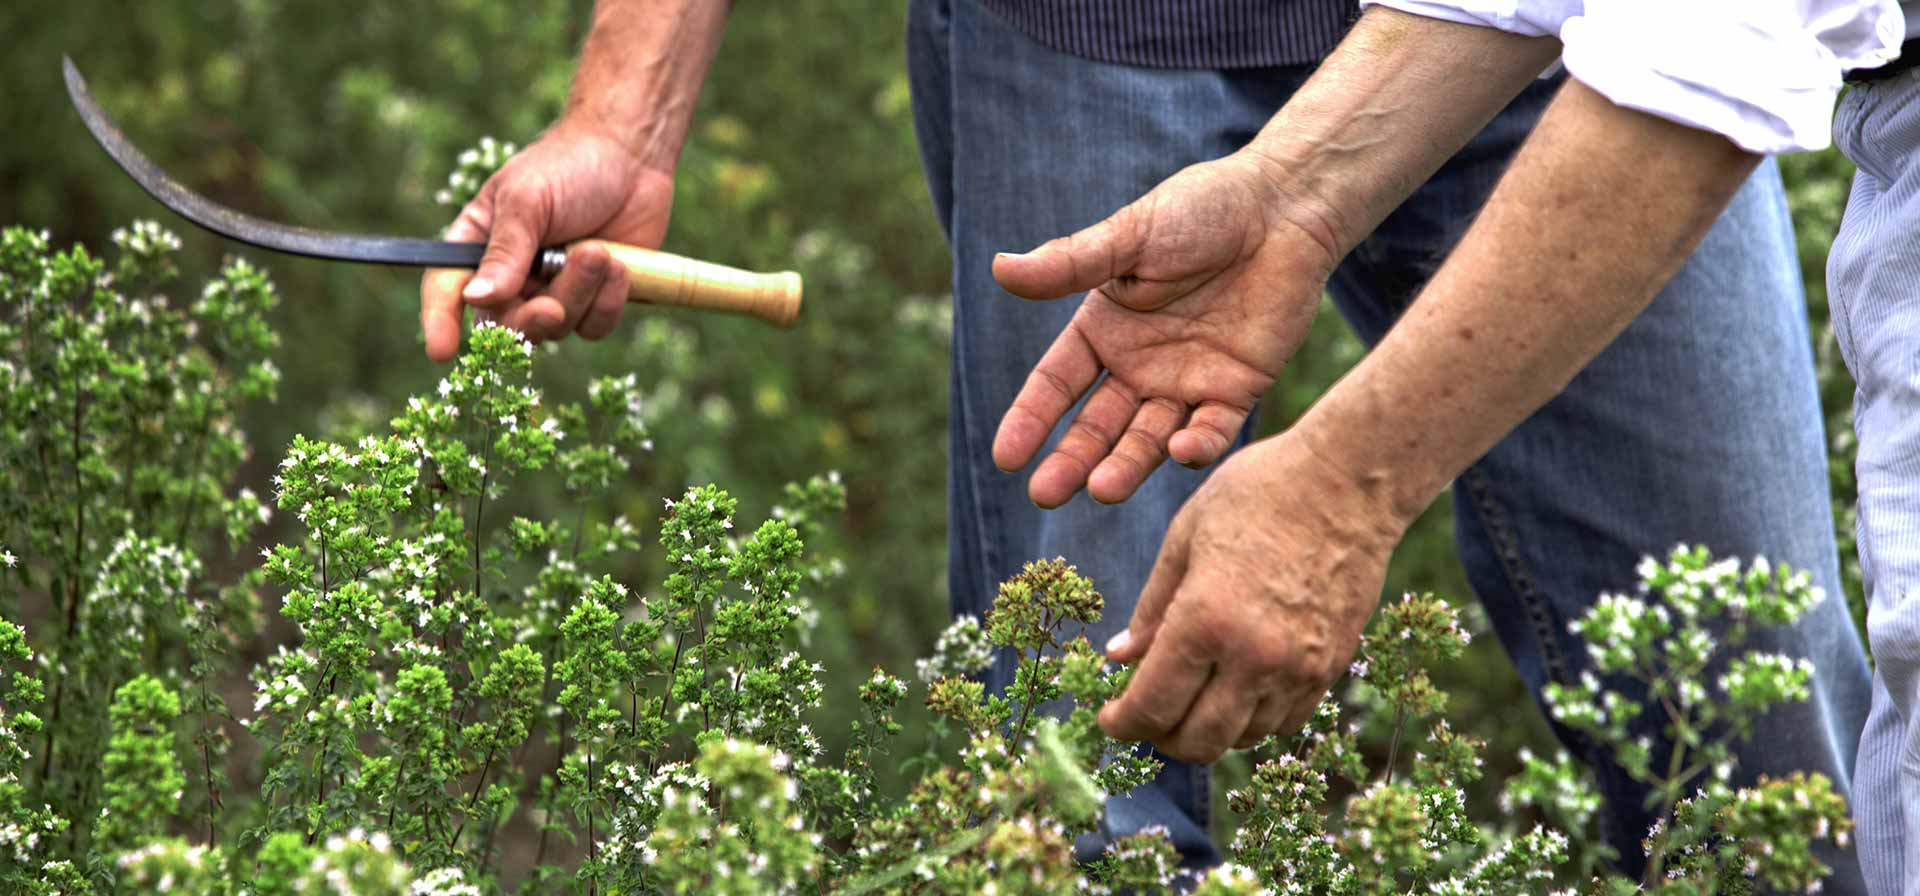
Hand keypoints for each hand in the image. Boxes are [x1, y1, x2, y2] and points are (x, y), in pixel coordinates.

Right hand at [420, 120, 674, 360]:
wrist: (632, 157)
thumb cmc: (568, 166)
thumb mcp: (527, 201)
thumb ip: (505, 252)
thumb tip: (477, 300)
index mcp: (478, 245)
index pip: (447, 289)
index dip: (440, 321)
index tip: (442, 351)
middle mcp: (512, 275)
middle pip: (506, 324)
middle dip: (531, 318)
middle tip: (551, 306)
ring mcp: (555, 289)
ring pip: (556, 327)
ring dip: (579, 293)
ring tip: (598, 252)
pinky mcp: (596, 299)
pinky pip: (594, 327)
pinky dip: (609, 301)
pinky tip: (620, 266)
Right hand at [990, 151, 1340, 506]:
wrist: (1282, 207)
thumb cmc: (1199, 210)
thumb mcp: (1128, 237)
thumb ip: (1070, 264)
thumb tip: (1000, 269)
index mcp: (1104, 329)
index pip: (1056, 384)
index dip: (1031, 420)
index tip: (1006, 458)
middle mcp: (1139, 365)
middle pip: (1097, 426)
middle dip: (1071, 461)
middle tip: (1045, 495)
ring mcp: (1187, 382)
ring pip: (1149, 438)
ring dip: (1125, 466)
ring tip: (1102, 491)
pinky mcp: (1237, 390)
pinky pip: (1213, 429)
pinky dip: (1197, 445)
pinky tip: (1179, 451)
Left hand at [1097, 430, 1408, 762]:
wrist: (1350, 479)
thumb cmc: (1259, 491)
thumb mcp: (1184, 538)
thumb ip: (1151, 609)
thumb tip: (1119, 659)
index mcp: (1205, 621)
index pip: (1152, 706)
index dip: (1122, 723)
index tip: (1109, 719)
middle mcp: (1254, 656)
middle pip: (1197, 740)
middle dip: (1161, 737)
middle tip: (1146, 715)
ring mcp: (1300, 668)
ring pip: (1243, 737)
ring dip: (1208, 728)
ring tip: (1190, 697)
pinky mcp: (1332, 666)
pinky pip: (1284, 721)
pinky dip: (1252, 719)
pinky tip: (1235, 688)